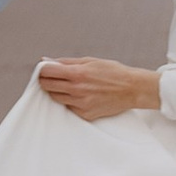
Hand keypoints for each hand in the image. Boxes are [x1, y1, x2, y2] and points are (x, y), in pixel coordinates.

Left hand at [37, 55, 160, 122]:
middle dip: (46, 80)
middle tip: (53, 77)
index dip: (43, 70)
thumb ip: (66, 62)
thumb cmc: (112, 72)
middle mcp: (77, 90)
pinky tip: (80, 94)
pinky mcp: (85, 114)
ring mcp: (80, 104)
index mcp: (77, 74)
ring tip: (68, 85)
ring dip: (57, 91)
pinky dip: (69, 100)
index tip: (45, 69)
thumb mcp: (89, 61)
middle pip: (47, 86)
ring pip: (55, 98)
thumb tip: (46, 61)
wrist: (132, 89)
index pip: (47, 72)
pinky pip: (68, 107)